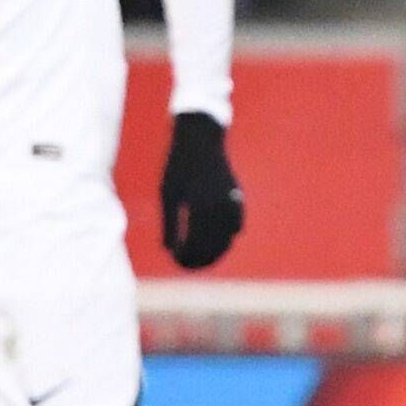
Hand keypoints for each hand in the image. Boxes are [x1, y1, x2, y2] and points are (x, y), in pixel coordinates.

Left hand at [159, 110, 244, 269]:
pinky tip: (215, 241)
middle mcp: (221, 207)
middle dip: (202, 258)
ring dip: (216, 251)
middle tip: (188, 264)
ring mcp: (232, 202)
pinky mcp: (237, 198)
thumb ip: (170, 223)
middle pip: (215, 246)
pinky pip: (236, 226)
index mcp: (201, 207)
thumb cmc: (179, 166)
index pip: (197, 244)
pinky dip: (227, 237)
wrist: (201, 140)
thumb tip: (169, 250)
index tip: (178, 262)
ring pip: (228, 239)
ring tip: (201, 257)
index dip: (188, 257)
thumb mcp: (169, 194)